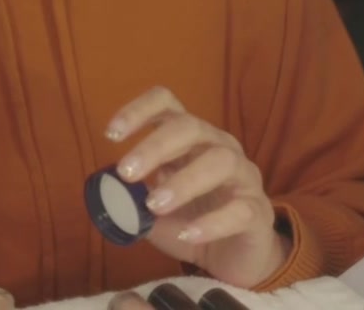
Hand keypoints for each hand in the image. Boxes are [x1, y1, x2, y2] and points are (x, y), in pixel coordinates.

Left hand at [105, 87, 291, 288]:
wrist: (237, 258)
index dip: (138, 110)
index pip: (166, 104)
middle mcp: (218, 146)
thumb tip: (105, 196)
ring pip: (220, 161)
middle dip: (155, 146)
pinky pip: (240, 209)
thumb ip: (130, 201)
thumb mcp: (153, 211)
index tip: (111, 134)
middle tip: (126, 172)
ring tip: (155, 205)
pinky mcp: (259, 211)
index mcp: (190, 138)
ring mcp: (243, 176)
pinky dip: (211, 222)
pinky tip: (187, 235)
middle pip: (190, 126)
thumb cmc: (191, 220)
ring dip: (184, 181)